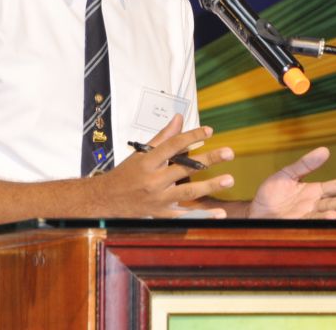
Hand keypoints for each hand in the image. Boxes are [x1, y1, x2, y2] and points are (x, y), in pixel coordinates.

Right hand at [98, 114, 235, 218]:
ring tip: (229, 179)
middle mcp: (153, 180)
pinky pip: (184, 216)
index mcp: (147, 161)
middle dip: (208, 160)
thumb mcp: (141, 153)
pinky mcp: (161, 214)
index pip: (173, 145)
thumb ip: (163, 136)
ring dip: (210, 185)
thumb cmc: (125, 174)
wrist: (106, 199)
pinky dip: (202, 216)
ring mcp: (158, 199)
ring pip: (187, 192)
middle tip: (229, 153)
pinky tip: (220, 214)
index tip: (209, 131)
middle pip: (184, 168)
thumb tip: (179, 119)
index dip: (192, 136)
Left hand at [247, 147, 335, 218]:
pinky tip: (327, 217)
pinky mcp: (296, 224)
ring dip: (333, 214)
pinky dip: (318, 221)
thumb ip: (305, 164)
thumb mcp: (287, 174)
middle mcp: (314, 205)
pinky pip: (309, 223)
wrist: (256, 210)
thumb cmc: (272, 193)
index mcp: (314, 191)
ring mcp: (306, 216)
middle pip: (334, 203)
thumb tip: (325, 150)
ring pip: (324, 214)